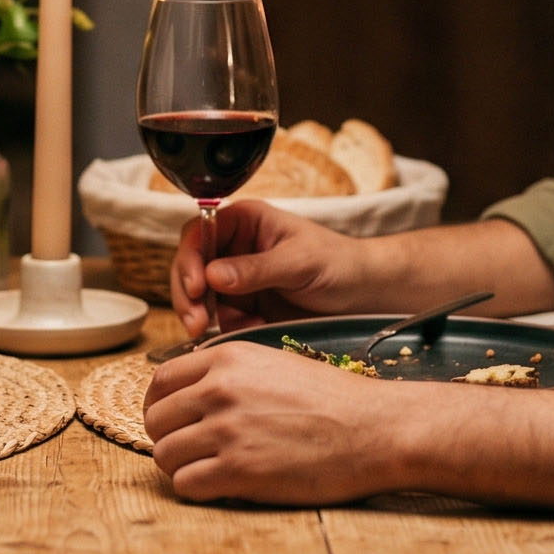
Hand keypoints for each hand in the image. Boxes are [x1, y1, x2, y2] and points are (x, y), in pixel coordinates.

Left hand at [142, 342, 408, 502]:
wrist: (374, 429)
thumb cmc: (332, 400)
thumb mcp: (273, 365)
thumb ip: (229, 374)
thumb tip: (190, 394)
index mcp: (227, 358)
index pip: (161, 381)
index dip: (161, 405)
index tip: (173, 421)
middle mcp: (220, 389)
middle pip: (156, 419)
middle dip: (168, 437)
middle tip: (191, 450)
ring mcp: (227, 430)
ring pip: (164, 454)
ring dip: (180, 467)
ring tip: (206, 470)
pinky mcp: (239, 470)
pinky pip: (186, 484)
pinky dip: (196, 489)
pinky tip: (220, 486)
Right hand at [170, 200, 382, 335]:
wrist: (364, 296)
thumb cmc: (339, 264)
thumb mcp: (300, 262)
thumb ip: (257, 268)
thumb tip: (213, 276)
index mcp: (245, 222)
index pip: (199, 233)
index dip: (190, 258)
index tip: (197, 287)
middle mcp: (234, 248)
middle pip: (191, 267)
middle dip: (189, 295)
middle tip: (196, 323)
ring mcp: (236, 280)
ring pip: (200, 298)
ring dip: (204, 317)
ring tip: (226, 330)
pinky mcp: (244, 308)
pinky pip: (220, 320)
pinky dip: (228, 330)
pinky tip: (251, 331)